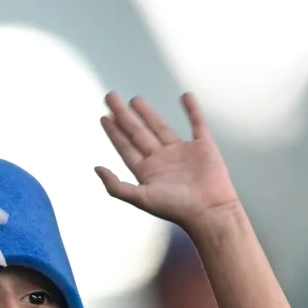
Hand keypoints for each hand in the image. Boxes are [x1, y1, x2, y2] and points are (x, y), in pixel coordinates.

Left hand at [95, 93, 241, 230]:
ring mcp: (182, 152)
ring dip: (148, 113)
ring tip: (134, 99)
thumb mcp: (141, 198)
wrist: (211, 211)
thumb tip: (96, 168)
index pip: (126, 147)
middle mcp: (162, 160)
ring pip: (160, 127)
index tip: (104, 116)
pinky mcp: (203, 146)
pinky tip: (185, 96)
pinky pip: (197, 123)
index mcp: (147, 171)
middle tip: (110, 97)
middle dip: (124, 115)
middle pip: (138, 132)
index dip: (114, 132)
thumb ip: (116, 186)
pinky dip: (192, 109)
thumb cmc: (177, 208)